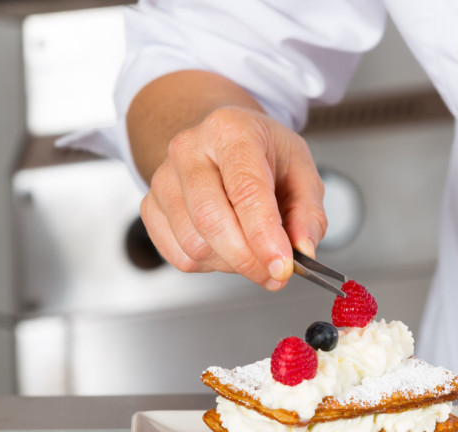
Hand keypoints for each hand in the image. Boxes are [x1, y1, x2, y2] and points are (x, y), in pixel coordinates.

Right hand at [140, 105, 325, 289]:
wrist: (223, 142)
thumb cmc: (263, 154)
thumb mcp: (301, 170)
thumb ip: (308, 212)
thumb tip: (303, 249)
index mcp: (231, 130)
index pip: (245, 189)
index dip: (264, 235)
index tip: (282, 267)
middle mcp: (189, 149)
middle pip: (210, 219)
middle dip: (247, 258)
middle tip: (275, 273)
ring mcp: (163, 178)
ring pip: (193, 244)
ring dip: (230, 263)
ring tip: (252, 251)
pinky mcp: (149, 206)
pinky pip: (178, 255)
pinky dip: (209, 264)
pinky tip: (226, 248)